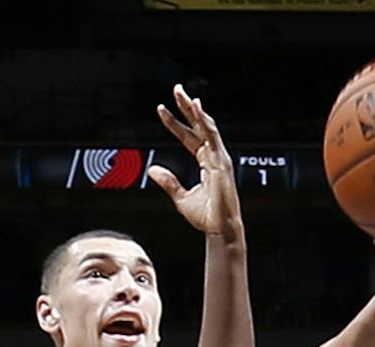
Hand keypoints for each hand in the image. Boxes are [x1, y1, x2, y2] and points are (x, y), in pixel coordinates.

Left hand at [148, 86, 242, 241]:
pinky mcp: (222, 161)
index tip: (161, 110)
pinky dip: (203, 121)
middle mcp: (214, 156)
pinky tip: (195, 109)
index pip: (188, 137)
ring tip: (182, 94)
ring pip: (206, 126)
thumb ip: (168, 182)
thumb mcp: (181, 198)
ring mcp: (219, 157)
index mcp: (206, 162)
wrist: (220, 229)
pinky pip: (212, 136)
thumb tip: (152, 170)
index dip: (175, 123)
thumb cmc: (207, 217)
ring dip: (194, 109)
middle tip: (176, 90)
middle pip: (199, 125)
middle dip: (187, 107)